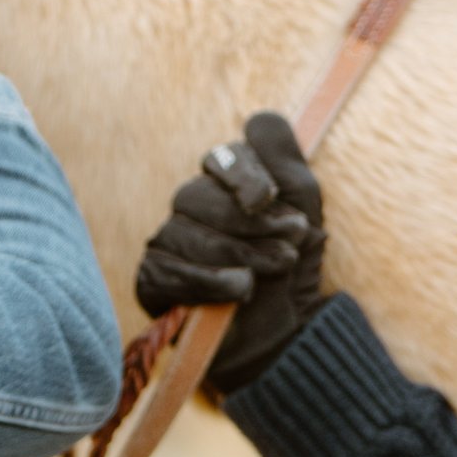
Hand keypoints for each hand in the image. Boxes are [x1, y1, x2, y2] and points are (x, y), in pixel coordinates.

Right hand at [135, 113, 325, 392]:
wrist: (280, 336)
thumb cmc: (290, 271)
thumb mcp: (303, 211)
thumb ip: (285, 162)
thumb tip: (260, 121)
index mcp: (224, 185)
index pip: (221, 160)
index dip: (242, 174)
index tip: (267, 200)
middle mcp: (189, 208)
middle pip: (198, 195)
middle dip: (248, 225)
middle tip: (288, 248)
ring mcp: (167, 242)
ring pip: (187, 233)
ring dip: (239, 255)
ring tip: (271, 273)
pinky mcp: (153, 279)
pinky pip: (171, 270)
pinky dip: (211, 281)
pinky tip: (239, 292)